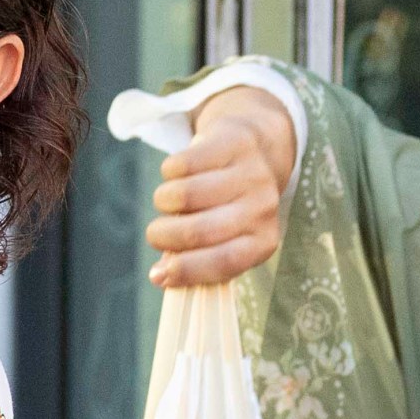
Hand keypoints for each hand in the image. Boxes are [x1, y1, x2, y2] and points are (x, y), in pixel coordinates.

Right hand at [147, 88, 295, 288]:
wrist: (261, 148)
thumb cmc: (230, 206)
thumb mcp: (225, 237)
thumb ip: (197, 257)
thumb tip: (161, 275)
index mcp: (263, 241)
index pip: (224, 262)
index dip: (186, 271)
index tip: (156, 275)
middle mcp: (264, 209)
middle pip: (198, 231)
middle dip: (164, 236)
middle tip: (155, 235)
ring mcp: (251, 173)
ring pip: (184, 195)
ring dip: (163, 201)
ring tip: (167, 202)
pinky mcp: (233, 143)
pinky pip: (181, 165)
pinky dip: (169, 173)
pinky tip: (178, 175)